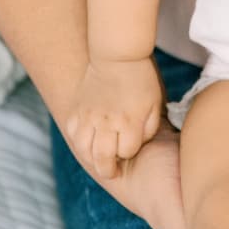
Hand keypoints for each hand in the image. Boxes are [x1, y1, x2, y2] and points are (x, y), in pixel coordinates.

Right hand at [66, 57, 164, 178]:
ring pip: (84, 149)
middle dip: (108, 169)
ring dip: (91, 159)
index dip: (130, 152)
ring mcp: (89, 115)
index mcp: (130, 120)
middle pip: (103, 158)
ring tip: (98, 161)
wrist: (117, 56)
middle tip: (111, 172)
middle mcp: (108, 121)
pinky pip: (73, 134)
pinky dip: (79, 142)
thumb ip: (149, 129)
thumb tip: (136, 146)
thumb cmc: (140, 80)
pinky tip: (87, 142)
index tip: (131, 146)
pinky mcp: (77, 109)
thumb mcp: (154, 104)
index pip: (127, 151)